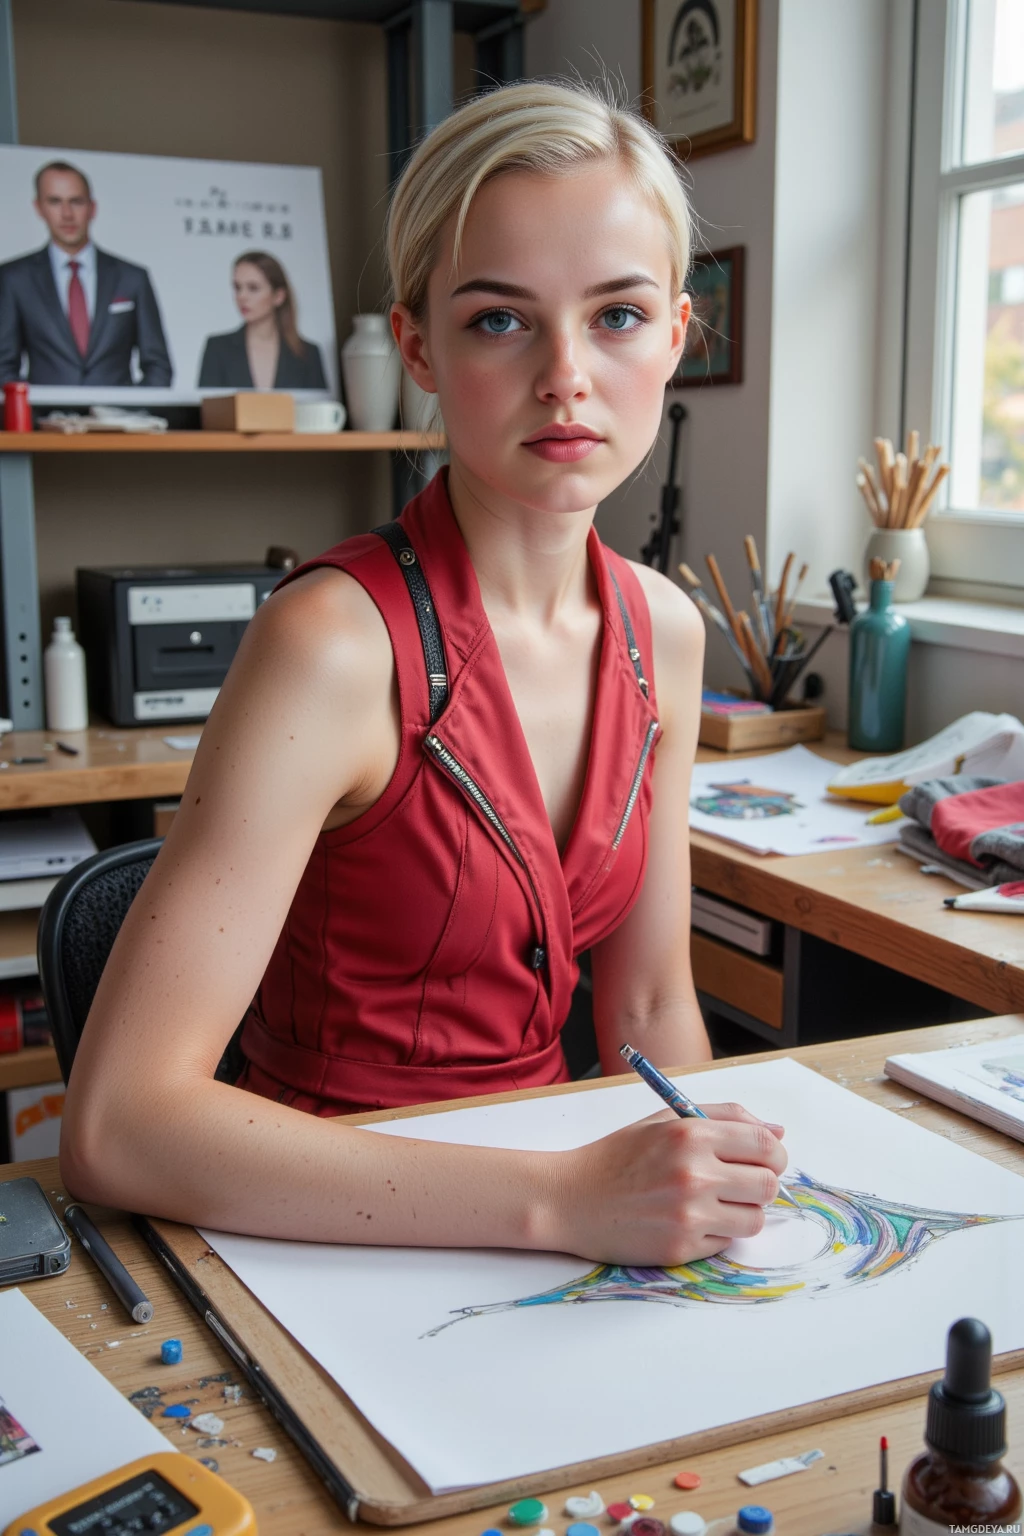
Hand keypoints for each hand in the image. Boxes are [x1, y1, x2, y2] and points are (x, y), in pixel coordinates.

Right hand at [555, 1102, 787, 1265]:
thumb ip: (724, 1117)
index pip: (765, 1144)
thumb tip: (777, 1132)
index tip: (767, 1160)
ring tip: (713, 1203)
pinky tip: (688, 1220)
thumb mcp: (666, 1120)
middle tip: (741, 1183)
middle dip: (762, 1184)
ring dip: (742, 1212)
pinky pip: (725, 1242)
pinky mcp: (682, 1248)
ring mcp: (689, 1215)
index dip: (774, 1154)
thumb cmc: (618, 1156)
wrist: (571, 1199)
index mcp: (692, 1134)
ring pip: (754, 1219)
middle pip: (768, 1185)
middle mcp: (694, 1173)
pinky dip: (716, 1233)